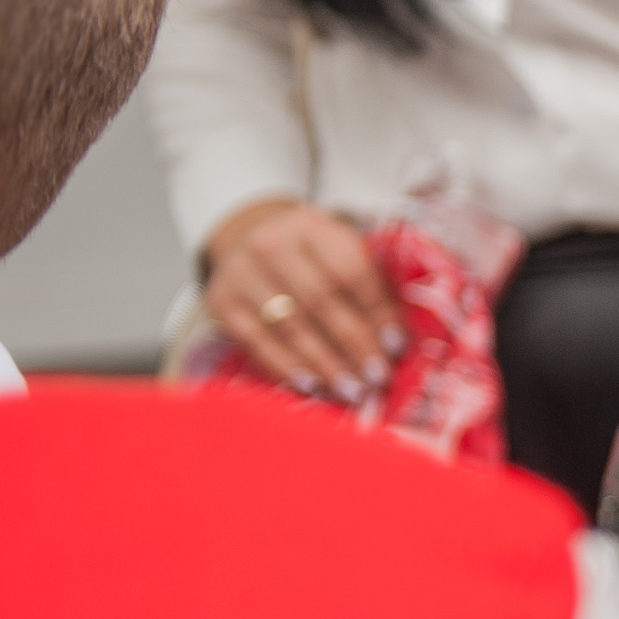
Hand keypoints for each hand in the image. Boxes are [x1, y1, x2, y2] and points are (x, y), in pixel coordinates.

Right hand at [202, 199, 399, 402]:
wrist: (250, 240)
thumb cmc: (313, 257)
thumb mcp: (341, 251)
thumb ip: (370, 285)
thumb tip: (396, 343)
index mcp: (312, 227)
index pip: (350, 270)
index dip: (376, 311)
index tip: (396, 346)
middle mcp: (272, 245)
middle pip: (320, 301)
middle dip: (353, 344)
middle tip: (377, 378)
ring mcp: (241, 273)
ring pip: (289, 326)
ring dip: (325, 364)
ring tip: (353, 391)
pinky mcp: (222, 302)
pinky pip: (257, 342)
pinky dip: (287, 368)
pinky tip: (313, 386)